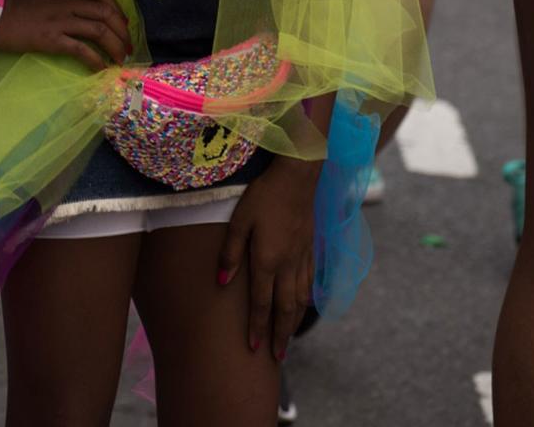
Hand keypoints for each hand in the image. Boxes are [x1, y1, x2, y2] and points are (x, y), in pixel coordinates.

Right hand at [0, 0, 132, 70]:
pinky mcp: (51, 39)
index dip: (116, 9)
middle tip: (128, 46)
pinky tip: (101, 69)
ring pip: (99, 30)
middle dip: (122, 30)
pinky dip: (95, 60)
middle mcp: (67, 2)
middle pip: (106, 13)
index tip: (123, 21)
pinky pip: (81, 50)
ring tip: (121, 59)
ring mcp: (61, 20)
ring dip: (115, 45)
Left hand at [217, 156, 318, 360]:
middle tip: (277, 358)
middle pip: (285, 309)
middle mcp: (287, 265)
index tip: (253, 350)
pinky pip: (310, 282)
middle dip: (279, 336)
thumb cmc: (264, 195)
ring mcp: (302, 257)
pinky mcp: (311, 248)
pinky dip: (307, 300)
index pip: (261, 303)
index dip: (257, 328)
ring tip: (288, 338)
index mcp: (268, 261)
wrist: (298, 176)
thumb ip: (231, 251)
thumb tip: (222, 281)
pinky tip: (304, 305)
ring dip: (294, 322)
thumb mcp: (240, 219)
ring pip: (300, 300)